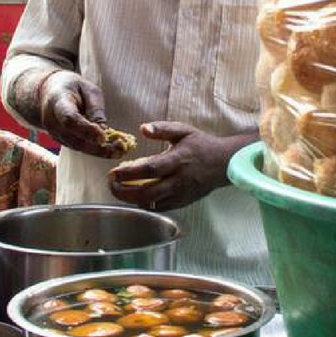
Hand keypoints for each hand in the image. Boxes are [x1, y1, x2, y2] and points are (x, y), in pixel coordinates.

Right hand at [37, 71, 116, 157]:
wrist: (51, 91)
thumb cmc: (73, 88)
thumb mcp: (88, 89)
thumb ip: (95, 108)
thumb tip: (103, 130)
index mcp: (58, 101)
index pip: (70, 119)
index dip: (87, 130)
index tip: (104, 137)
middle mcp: (52, 121)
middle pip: (75, 139)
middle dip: (98, 147)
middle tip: (120, 148)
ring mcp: (53, 133)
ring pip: (77, 147)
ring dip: (99, 151)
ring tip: (120, 150)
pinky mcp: (59, 140)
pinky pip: (77, 147)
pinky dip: (94, 150)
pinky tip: (110, 149)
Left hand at [108, 122, 254, 211]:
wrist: (224, 163)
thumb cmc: (202, 145)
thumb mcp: (183, 130)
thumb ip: (162, 128)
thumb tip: (142, 128)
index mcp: (177, 160)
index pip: (149, 169)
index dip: (129, 173)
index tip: (114, 171)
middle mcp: (178, 180)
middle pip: (147, 192)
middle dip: (124, 191)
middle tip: (111, 184)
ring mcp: (180, 194)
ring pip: (152, 203)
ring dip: (131, 199)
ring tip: (119, 189)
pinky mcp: (182, 202)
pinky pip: (160, 208)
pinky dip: (145, 204)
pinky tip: (136, 196)